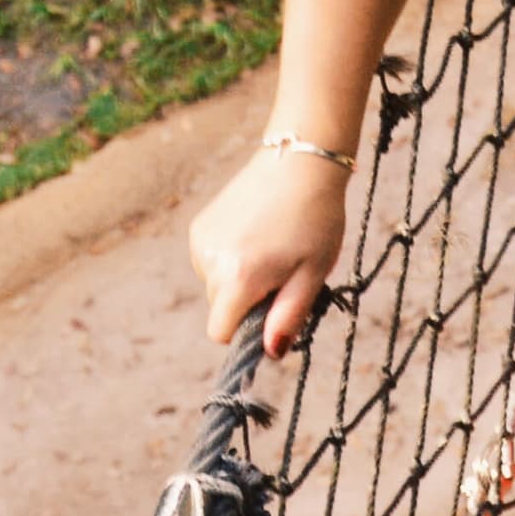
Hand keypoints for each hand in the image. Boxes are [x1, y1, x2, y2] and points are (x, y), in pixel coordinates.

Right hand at [191, 147, 349, 354]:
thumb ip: (288, 317)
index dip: (246, 331)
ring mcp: (200, 243)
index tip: (272, 313)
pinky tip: (256, 234)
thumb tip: (271, 353)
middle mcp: (209, 261)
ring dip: (240, 278)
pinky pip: (211, 261)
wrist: (300, 162)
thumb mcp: (312, 275)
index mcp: (237, 278)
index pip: (221, 332)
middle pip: (220, 308)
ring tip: (272, 247)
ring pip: (215, 284)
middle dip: (248, 301)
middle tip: (283, 271)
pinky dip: (230, 258)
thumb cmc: (315, 221)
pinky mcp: (199, 227)